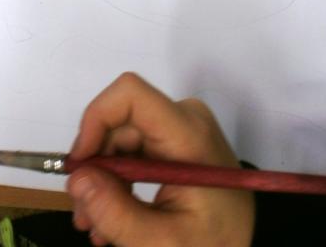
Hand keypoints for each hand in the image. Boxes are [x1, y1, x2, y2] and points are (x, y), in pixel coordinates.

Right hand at [67, 73, 254, 246]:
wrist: (250, 246)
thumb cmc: (213, 245)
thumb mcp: (161, 243)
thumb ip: (115, 213)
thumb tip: (76, 179)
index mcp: (188, 133)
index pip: (130, 94)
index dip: (95, 119)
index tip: (79, 166)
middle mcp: (184, 117)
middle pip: (119, 122)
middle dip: (95, 166)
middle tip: (83, 216)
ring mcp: (180, 126)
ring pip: (120, 138)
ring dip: (102, 180)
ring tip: (96, 227)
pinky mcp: (176, 139)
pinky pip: (133, 149)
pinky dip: (117, 180)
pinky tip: (112, 216)